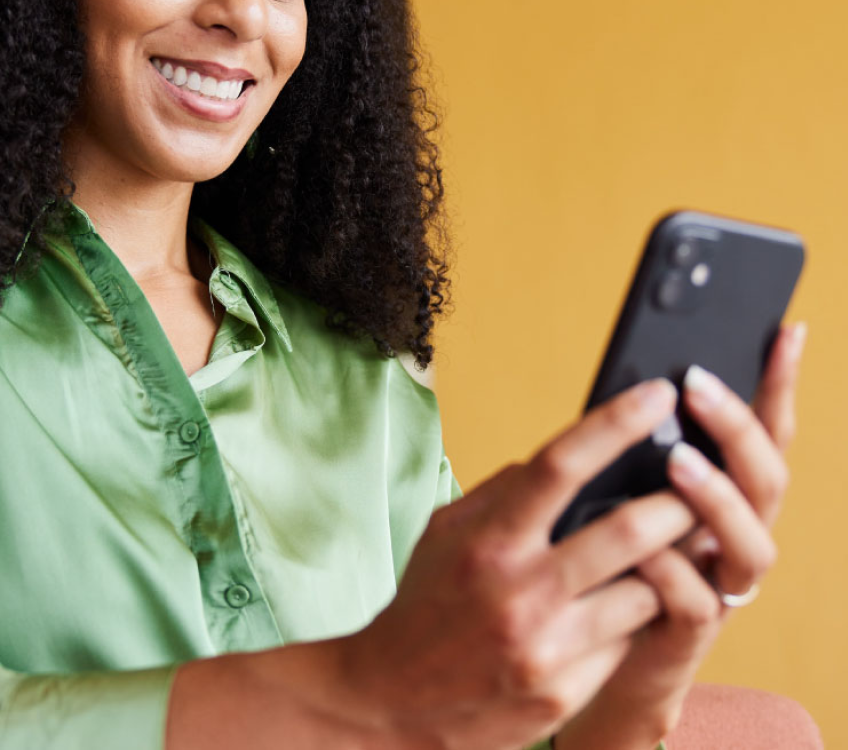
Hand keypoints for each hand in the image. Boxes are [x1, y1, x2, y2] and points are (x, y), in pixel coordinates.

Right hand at [324, 378, 700, 749]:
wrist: (395, 702)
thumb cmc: (425, 605)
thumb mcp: (445, 534)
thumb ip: (502, 494)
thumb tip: (564, 461)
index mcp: (487, 540)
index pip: (560, 465)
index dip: (616, 423)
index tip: (658, 395)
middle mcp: (519, 590)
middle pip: (626, 531)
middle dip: (678, 503)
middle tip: (703, 484)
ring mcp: (546, 647)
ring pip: (644, 591)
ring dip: (670, 565)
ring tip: (685, 544)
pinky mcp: (564, 691)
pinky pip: (626, 642)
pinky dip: (638, 616)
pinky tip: (637, 603)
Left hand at [555, 322, 806, 749]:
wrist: (590, 650)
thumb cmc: (606, 554)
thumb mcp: (620, 488)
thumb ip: (638, 450)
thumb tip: (632, 381)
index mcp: (726, 494)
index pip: (766, 432)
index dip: (780, 384)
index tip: (787, 330)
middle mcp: (735, 536)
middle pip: (767, 479)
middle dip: (738, 428)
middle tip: (696, 385)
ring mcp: (718, 585)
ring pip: (750, 543)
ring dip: (717, 498)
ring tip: (677, 462)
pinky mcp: (685, 630)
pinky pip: (691, 600)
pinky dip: (669, 569)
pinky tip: (644, 546)